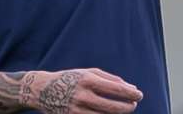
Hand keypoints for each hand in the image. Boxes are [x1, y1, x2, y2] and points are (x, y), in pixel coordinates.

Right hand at [27, 68, 142, 112]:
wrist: (42, 90)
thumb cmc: (71, 78)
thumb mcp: (89, 73)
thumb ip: (110, 79)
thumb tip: (130, 88)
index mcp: (88, 80)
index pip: (115, 89)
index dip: (130, 93)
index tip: (139, 95)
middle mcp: (82, 95)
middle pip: (111, 106)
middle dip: (127, 107)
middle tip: (134, 104)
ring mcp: (76, 110)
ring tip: (125, 110)